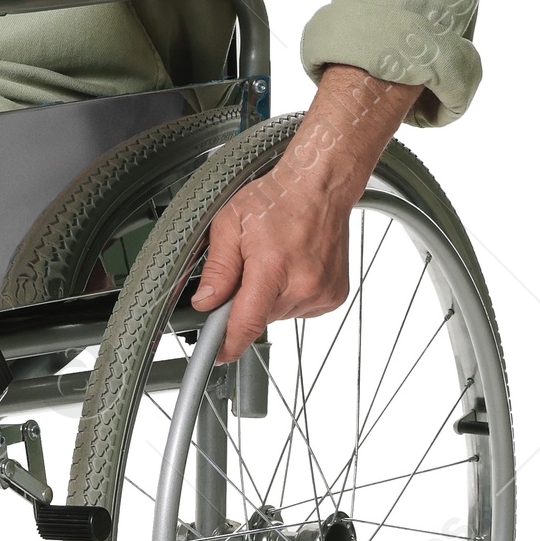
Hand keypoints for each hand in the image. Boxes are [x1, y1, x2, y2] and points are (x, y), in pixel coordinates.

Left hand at [190, 65, 422, 360]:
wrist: (320, 185)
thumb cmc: (276, 198)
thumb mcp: (229, 225)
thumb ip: (217, 270)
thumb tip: (205, 303)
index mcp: (273, 269)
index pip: (246, 324)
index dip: (227, 344)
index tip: (216, 355)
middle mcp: (303, 286)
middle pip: (259, 317)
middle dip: (245, 300)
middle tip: (247, 267)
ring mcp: (322, 293)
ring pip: (279, 314)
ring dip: (268, 297)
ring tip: (273, 260)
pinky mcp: (334, 296)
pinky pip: (299, 308)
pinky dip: (288, 294)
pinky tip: (289, 267)